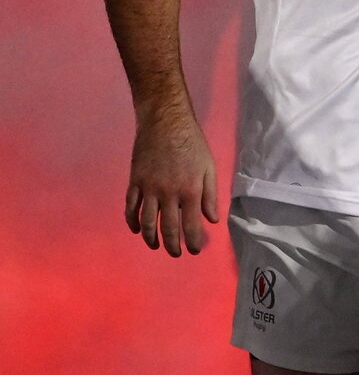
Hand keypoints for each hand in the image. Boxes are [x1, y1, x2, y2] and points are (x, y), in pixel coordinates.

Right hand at [125, 109, 218, 256]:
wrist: (165, 121)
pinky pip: (130, 208)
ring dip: (151, 239)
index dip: (192, 242)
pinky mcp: (135, 181)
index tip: (194, 250)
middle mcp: (169, 194)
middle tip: (176, 253)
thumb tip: (212, 219)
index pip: (191, 226)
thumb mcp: (209, 167)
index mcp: (190, 191)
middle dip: (172, 245)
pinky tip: (137, 229)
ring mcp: (149, 188)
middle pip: (168, 229)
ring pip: (147, 223)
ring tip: (156, 246)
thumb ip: (210, 195)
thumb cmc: (192, 143)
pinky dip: (132, 221)